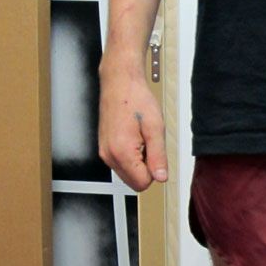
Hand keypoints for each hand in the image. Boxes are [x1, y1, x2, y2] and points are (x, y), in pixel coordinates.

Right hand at [97, 61, 167, 191]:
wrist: (119, 82)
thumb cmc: (136, 99)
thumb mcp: (155, 128)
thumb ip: (158, 156)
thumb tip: (161, 178)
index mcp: (121, 152)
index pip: (143, 183)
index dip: (155, 171)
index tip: (155, 152)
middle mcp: (109, 155)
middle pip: (134, 182)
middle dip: (147, 169)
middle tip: (148, 144)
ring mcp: (104, 153)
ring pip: (128, 174)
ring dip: (139, 163)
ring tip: (140, 139)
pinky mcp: (104, 149)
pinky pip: (122, 164)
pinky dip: (132, 157)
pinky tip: (134, 138)